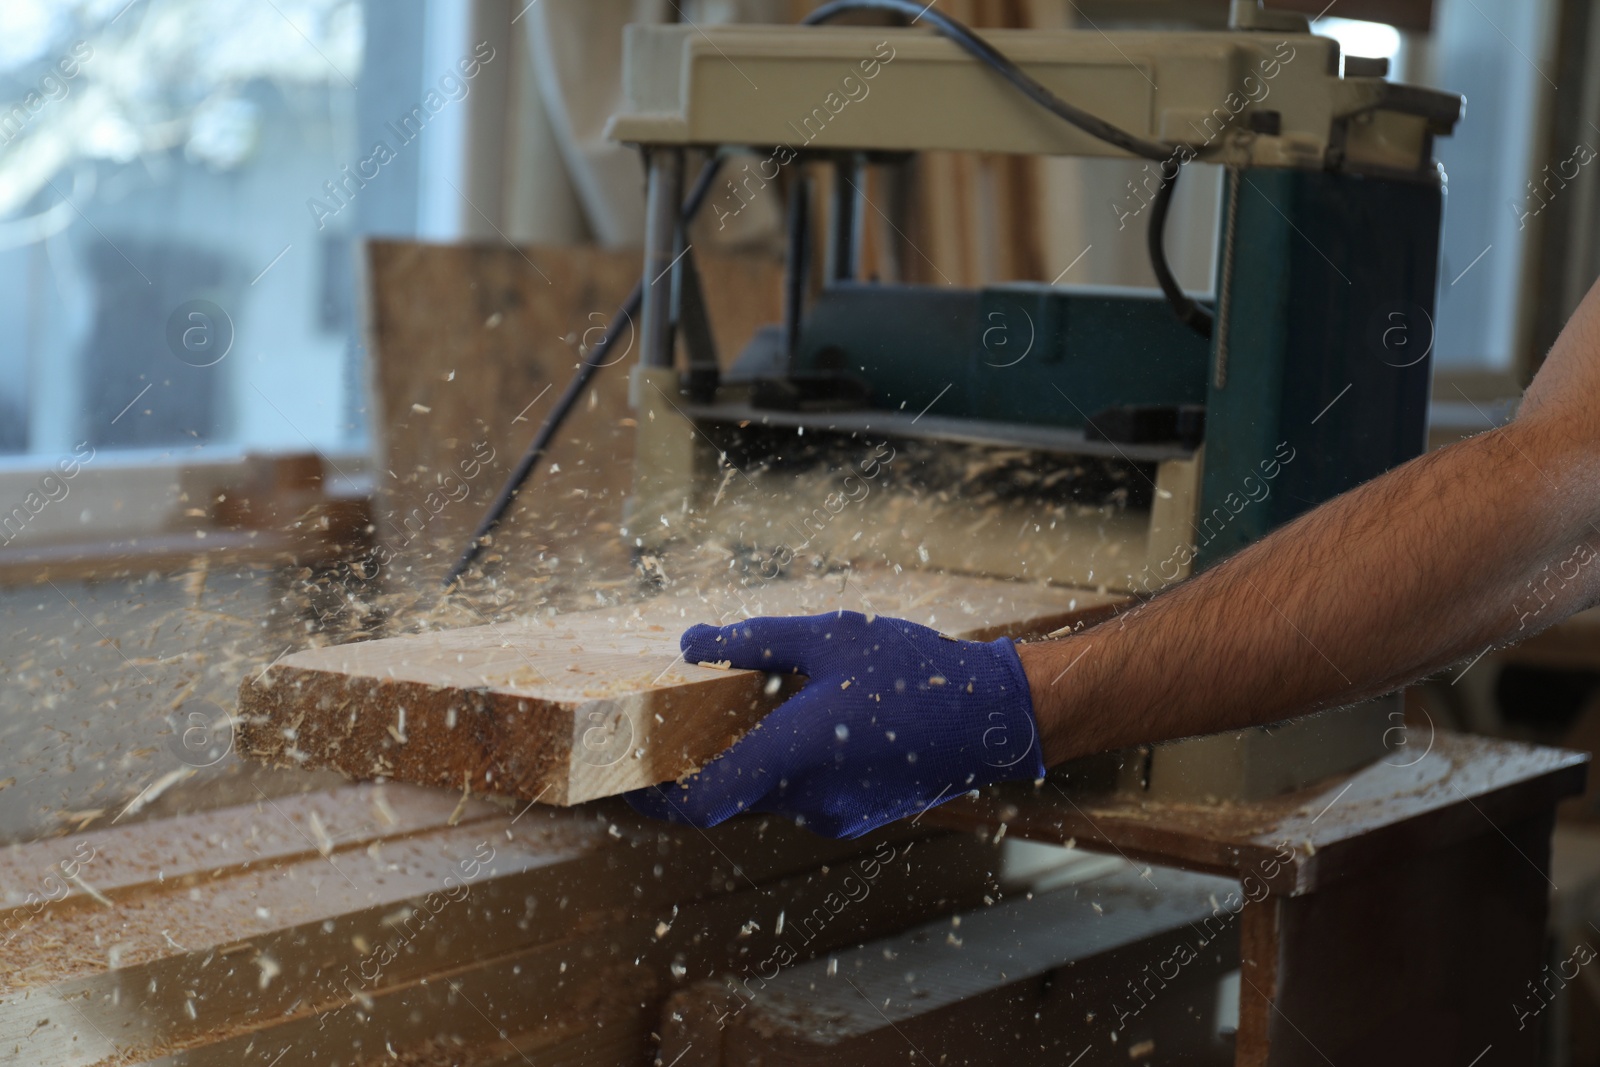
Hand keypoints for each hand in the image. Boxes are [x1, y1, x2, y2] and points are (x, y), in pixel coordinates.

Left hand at [625, 611, 1042, 838]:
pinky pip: (803, 795)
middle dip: (704, 765)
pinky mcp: (858, 814)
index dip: (654, 800)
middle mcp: (806, 799)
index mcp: (789, 756)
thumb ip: (751, 641)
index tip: (627, 782)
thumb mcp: (827, 636)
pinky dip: (788, 768)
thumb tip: (689, 643)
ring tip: (760, 706)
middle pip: (729, 796)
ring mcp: (835, 814)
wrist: (994, 718)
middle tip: (683, 723)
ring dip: (752, 761)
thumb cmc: (913, 671)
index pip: (698, 804)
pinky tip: (811, 722)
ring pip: (768, 794)